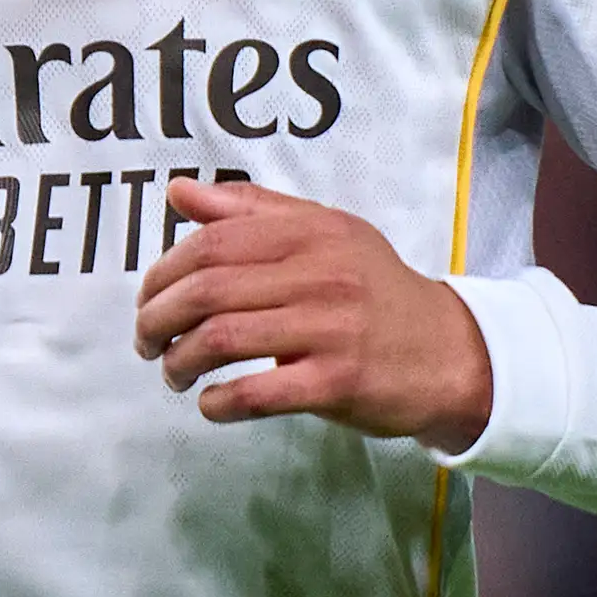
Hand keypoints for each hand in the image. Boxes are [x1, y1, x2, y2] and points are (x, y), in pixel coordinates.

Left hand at [132, 180, 492, 446]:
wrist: (450, 352)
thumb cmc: (375, 291)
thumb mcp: (325, 233)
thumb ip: (250, 210)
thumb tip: (177, 192)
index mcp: (310, 231)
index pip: (212, 243)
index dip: (163, 273)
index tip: (149, 299)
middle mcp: (320, 273)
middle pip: (207, 290)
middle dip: (158, 318)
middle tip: (146, 340)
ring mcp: (330, 328)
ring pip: (222, 338)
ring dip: (180, 360)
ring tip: (173, 372)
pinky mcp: (338, 381)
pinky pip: (257, 392)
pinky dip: (218, 402)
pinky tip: (210, 403)